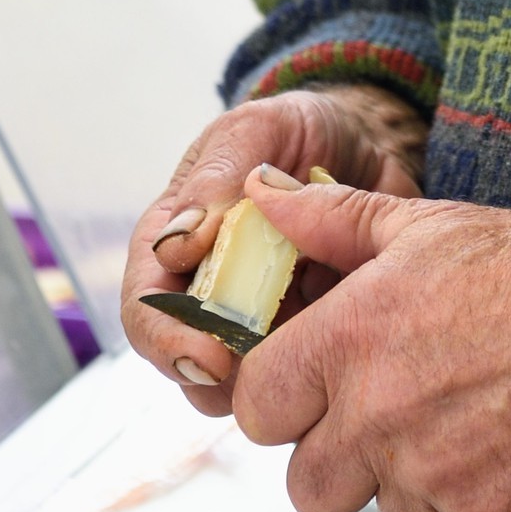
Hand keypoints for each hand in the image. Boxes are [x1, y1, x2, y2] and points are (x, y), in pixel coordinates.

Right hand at [122, 86, 426, 412]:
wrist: (364, 140)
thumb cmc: (295, 129)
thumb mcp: (257, 130)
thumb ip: (218, 175)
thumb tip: (176, 242)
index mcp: (176, 241)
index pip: (146, 305)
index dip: (164, 338)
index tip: (204, 354)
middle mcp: (208, 289)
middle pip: (185, 358)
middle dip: (214, 376)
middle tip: (258, 379)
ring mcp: (258, 317)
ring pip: (242, 382)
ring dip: (267, 382)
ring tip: (308, 362)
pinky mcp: (308, 332)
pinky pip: (304, 371)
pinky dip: (320, 367)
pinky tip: (348, 343)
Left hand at [233, 171, 510, 511]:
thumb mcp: (429, 224)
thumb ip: (334, 220)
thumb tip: (265, 199)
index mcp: (350, 340)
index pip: (257, 405)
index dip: (284, 395)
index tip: (315, 384)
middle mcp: (378, 417)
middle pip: (307, 484)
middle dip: (340, 455)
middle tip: (392, 410)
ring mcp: (432, 477)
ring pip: (384, 509)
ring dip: (412, 476)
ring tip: (465, 413)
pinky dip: (478, 493)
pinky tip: (509, 437)